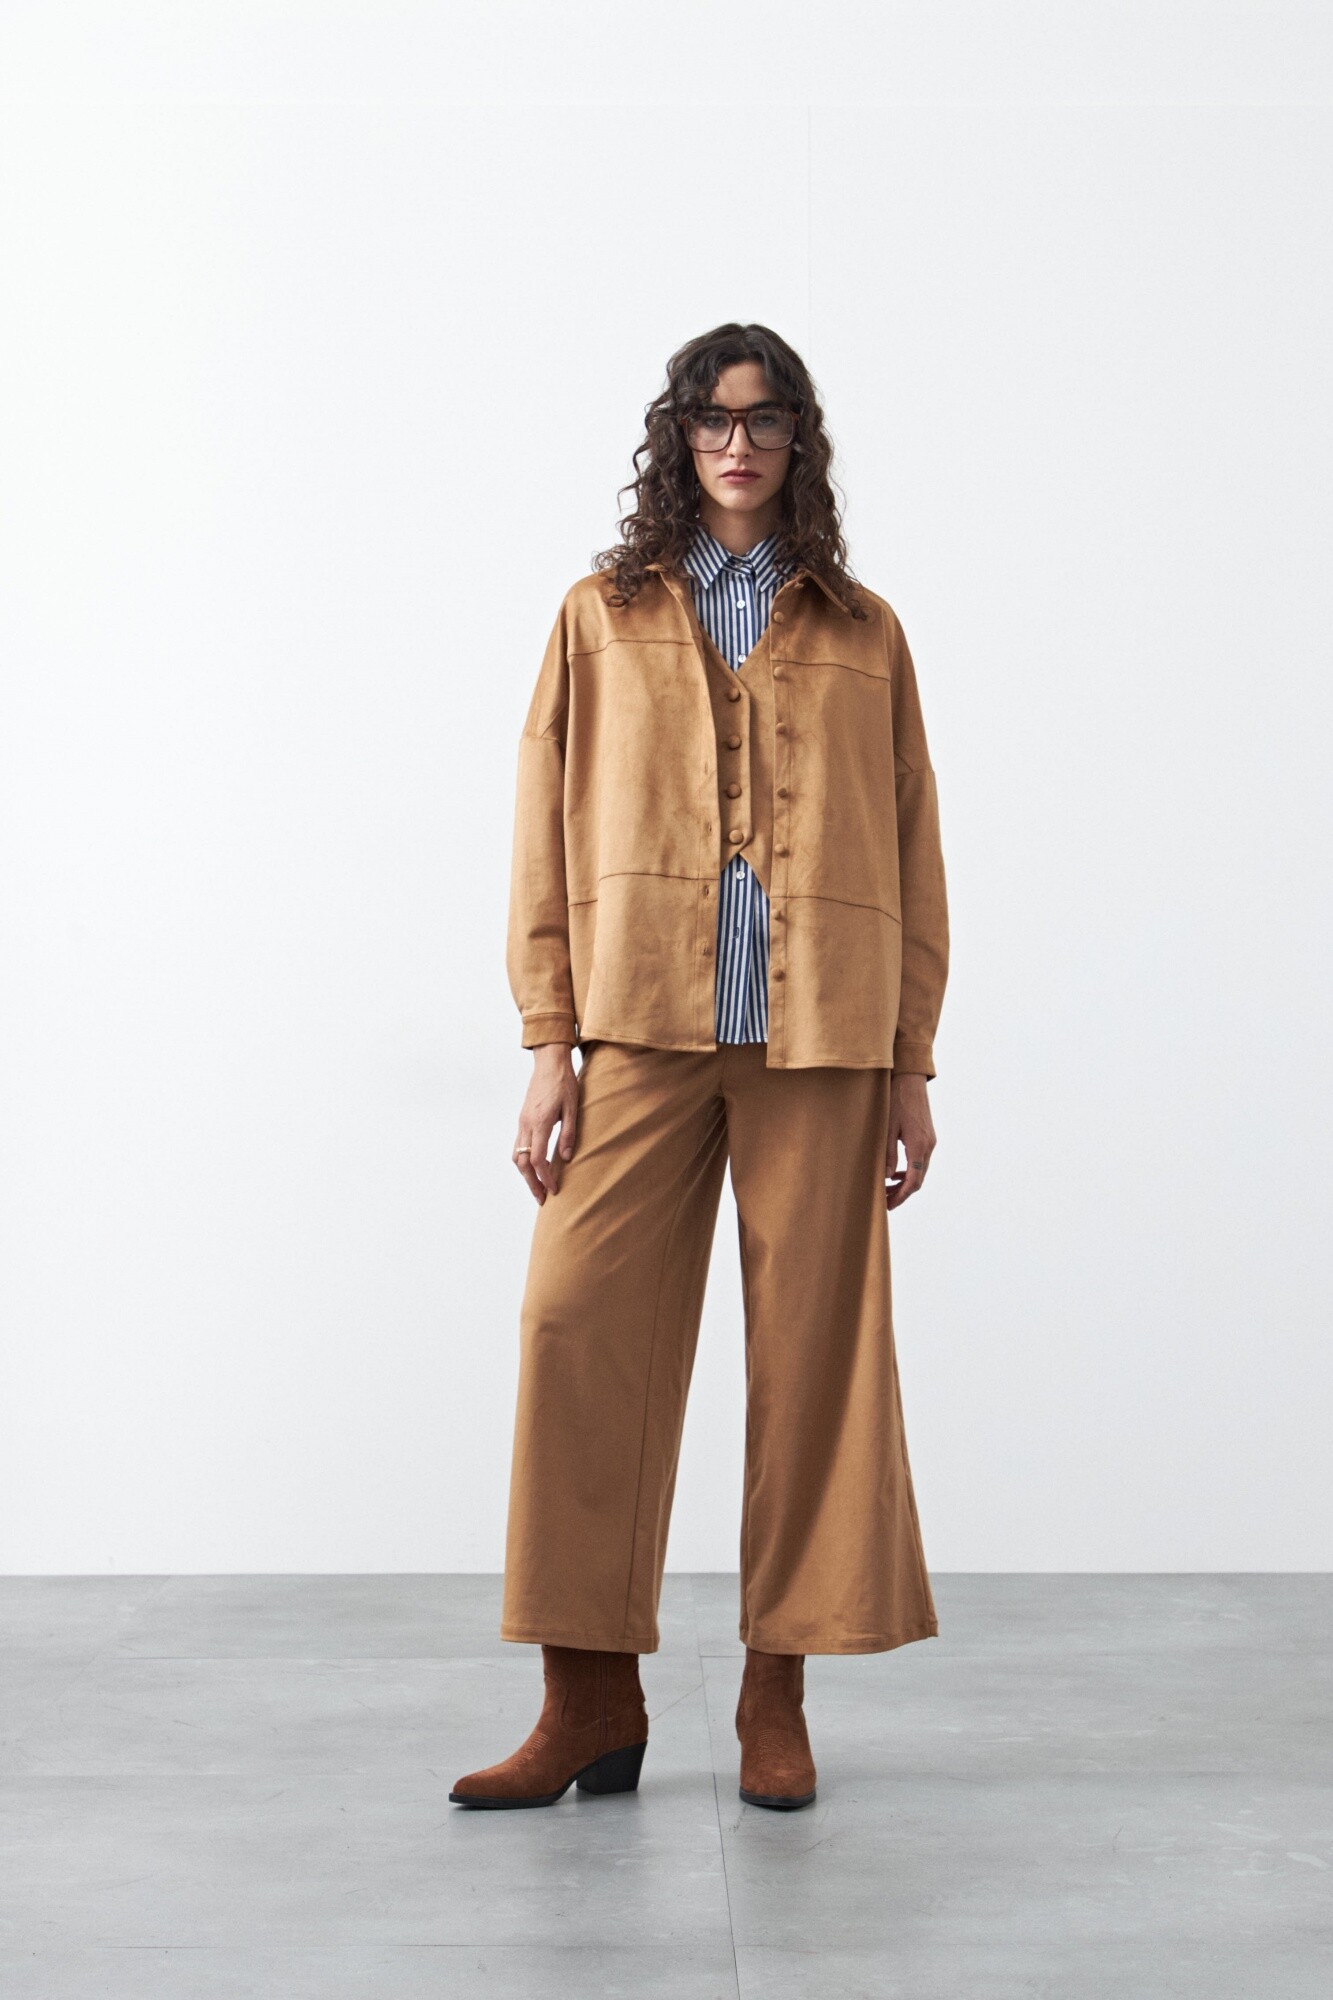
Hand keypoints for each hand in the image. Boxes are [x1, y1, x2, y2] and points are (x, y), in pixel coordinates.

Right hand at [513, 1043, 579, 1202]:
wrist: (549, 1062)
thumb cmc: (564, 1083)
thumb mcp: (572, 1108)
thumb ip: (569, 1134)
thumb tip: (565, 1158)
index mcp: (540, 1122)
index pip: (538, 1158)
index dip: (545, 1177)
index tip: (554, 1190)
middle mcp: (526, 1124)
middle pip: (523, 1162)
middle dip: (531, 1183)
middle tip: (542, 1198)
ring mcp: (522, 1122)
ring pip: (517, 1155)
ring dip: (525, 1174)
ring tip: (538, 1185)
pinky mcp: (523, 1119)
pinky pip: (518, 1145)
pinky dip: (524, 1161)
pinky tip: (534, 1166)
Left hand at [884, 1071, 934, 1209]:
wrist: (910, 1081)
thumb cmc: (895, 1102)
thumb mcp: (887, 1129)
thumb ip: (888, 1155)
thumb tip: (887, 1178)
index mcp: (919, 1146)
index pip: (913, 1182)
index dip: (901, 1196)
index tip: (888, 1205)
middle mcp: (929, 1146)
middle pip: (919, 1180)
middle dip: (902, 1193)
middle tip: (884, 1201)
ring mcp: (930, 1141)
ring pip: (920, 1171)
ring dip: (906, 1182)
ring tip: (887, 1189)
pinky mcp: (928, 1136)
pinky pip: (921, 1161)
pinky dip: (910, 1170)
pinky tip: (896, 1173)